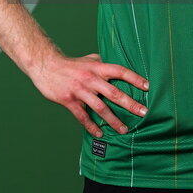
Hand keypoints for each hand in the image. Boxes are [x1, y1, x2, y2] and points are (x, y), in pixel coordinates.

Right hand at [28, 52, 148, 137]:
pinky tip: (100, 133)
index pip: (119, 71)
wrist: (45, 65)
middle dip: (129, 103)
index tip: (147, 86)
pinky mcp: (68, 100)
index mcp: (96, 67)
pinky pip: (82, 116)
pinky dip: (91, 126)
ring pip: (100, 108)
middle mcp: (90, 78)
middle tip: (143, 112)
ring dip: (113, 120)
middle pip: (113, 92)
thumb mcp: (88, 58)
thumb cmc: (70, 64)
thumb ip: (102, 62)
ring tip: (124, 129)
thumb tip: (118, 64)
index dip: (134, 78)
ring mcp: (79, 90)